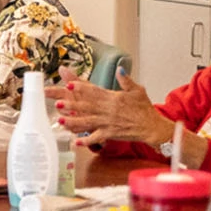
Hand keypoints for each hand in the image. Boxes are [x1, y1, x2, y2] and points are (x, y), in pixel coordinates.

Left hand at [54, 65, 169, 147]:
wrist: (153, 127)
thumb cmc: (145, 109)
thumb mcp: (137, 90)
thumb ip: (126, 80)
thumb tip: (120, 69)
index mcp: (113, 98)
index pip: (94, 91)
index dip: (81, 88)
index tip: (69, 84)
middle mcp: (109, 110)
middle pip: (86, 106)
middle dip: (71, 104)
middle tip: (57, 102)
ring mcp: (109, 123)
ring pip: (88, 122)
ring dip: (74, 121)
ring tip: (60, 120)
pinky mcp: (111, 134)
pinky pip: (97, 138)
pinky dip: (86, 141)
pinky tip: (76, 142)